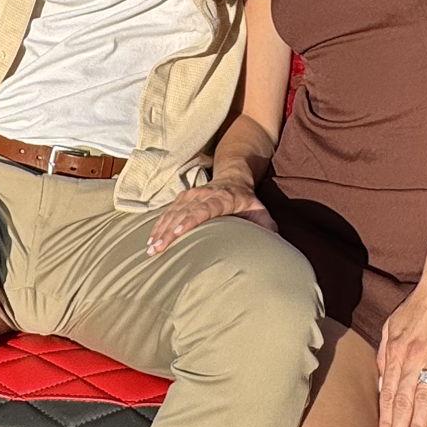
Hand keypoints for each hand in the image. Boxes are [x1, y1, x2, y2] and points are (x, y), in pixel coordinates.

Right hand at [146, 177, 275, 255]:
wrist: (233, 178)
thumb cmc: (248, 201)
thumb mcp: (260, 211)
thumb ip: (266, 227)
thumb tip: (275, 248)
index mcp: (223, 198)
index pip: (205, 209)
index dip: (191, 219)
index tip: (179, 231)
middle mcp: (203, 195)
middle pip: (184, 213)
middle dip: (169, 231)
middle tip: (158, 249)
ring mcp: (191, 196)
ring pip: (173, 212)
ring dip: (160, 230)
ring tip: (151, 249)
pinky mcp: (183, 199)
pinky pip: (168, 212)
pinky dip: (159, 226)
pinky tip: (151, 240)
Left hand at [376, 280, 426, 426]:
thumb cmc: (416, 310)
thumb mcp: (390, 328)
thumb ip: (384, 356)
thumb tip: (382, 384)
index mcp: (395, 354)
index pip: (388, 395)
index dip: (385, 420)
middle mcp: (412, 359)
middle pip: (403, 402)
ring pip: (424, 399)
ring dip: (419, 426)